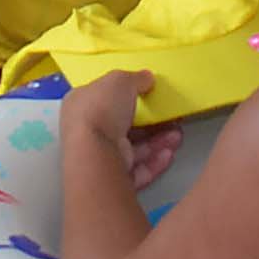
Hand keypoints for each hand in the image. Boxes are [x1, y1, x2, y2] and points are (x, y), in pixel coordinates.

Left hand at [60, 67, 184, 191]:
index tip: (149, 96)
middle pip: (123, 127)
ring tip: (177, 137)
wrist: (95, 154)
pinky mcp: (112, 181)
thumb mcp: (119, 80)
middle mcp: (86, 133)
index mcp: (80, 106)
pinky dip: (154, 163)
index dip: (127, 97)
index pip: (104, 100)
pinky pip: (137, 171)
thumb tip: (147, 77)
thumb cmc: (101, 110)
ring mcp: (99, 159)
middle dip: (151, 124)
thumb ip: (135, 78)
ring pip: (133, 150)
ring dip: (157, 143)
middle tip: (172, 120)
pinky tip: (169, 154)